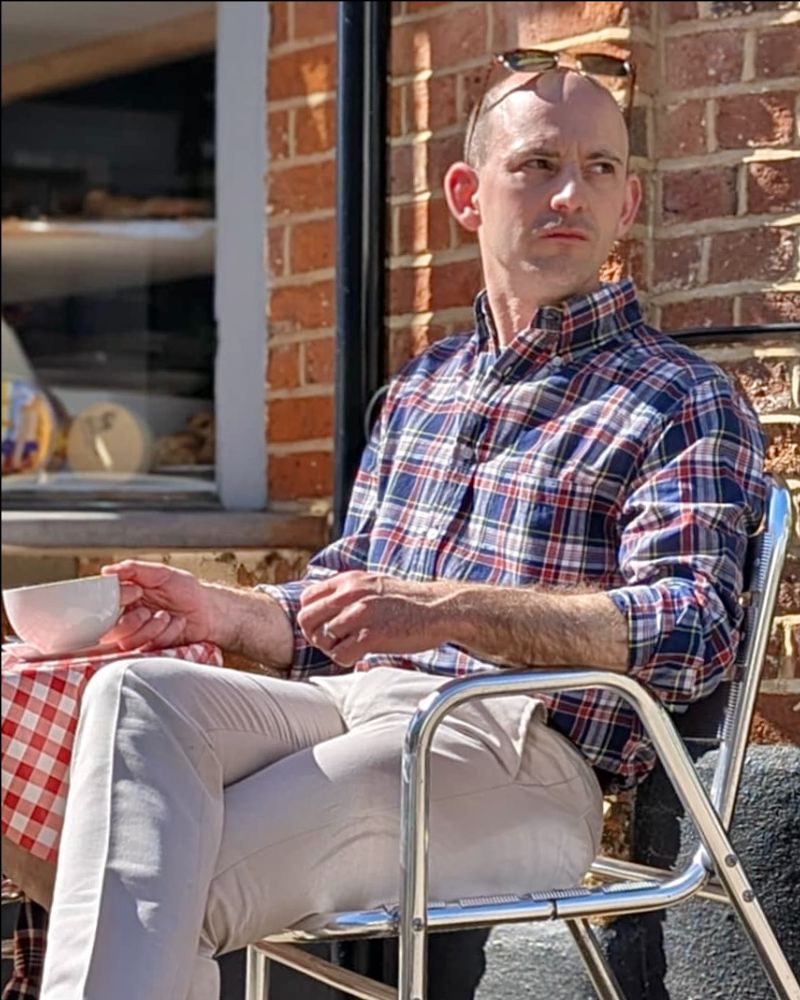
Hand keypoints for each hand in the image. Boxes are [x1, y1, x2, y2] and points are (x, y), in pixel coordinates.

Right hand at [99, 560, 216, 651]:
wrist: (209, 610)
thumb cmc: (185, 590)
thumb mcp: (161, 574)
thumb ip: (134, 570)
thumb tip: (107, 571)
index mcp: (124, 599)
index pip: (103, 604)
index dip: (118, 600)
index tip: (138, 592)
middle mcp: (125, 619)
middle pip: (110, 630)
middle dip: (132, 621)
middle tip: (148, 611)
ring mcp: (137, 637)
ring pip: (128, 642)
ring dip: (151, 628)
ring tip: (167, 616)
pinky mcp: (150, 650)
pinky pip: (148, 648)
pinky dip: (166, 634)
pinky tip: (177, 624)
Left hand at [297, 571, 450, 666]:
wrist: (439, 609)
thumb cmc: (408, 602)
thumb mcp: (373, 585)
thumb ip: (348, 592)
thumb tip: (324, 608)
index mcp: (349, 580)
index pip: (307, 598)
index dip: (312, 617)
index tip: (325, 627)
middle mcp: (351, 593)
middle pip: (307, 619)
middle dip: (316, 636)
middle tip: (333, 643)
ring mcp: (361, 613)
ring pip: (321, 638)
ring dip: (331, 649)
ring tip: (349, 648)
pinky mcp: (372, 635)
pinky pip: (340, 654)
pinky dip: (346, 660)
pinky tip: (360, 656)